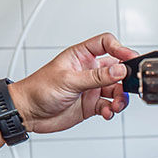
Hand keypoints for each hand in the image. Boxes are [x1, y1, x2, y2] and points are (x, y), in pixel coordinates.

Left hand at [9, 32, 138, 133]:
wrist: (27, 113)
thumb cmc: (38, 89)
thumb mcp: (69, 80)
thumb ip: (96, 77)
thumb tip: (119, 71)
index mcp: (81, 56)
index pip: (106, 44)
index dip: (120, 49)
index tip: (130, 59)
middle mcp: (88, 70)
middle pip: (117, 70)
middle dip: (125, 79)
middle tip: (126, 87)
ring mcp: (91, 88)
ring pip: (116, 90)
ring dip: (120, 98)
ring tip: (116, 105)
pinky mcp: (91, 105)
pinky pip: (109, 106)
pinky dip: (111, 110)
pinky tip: (106, 112)